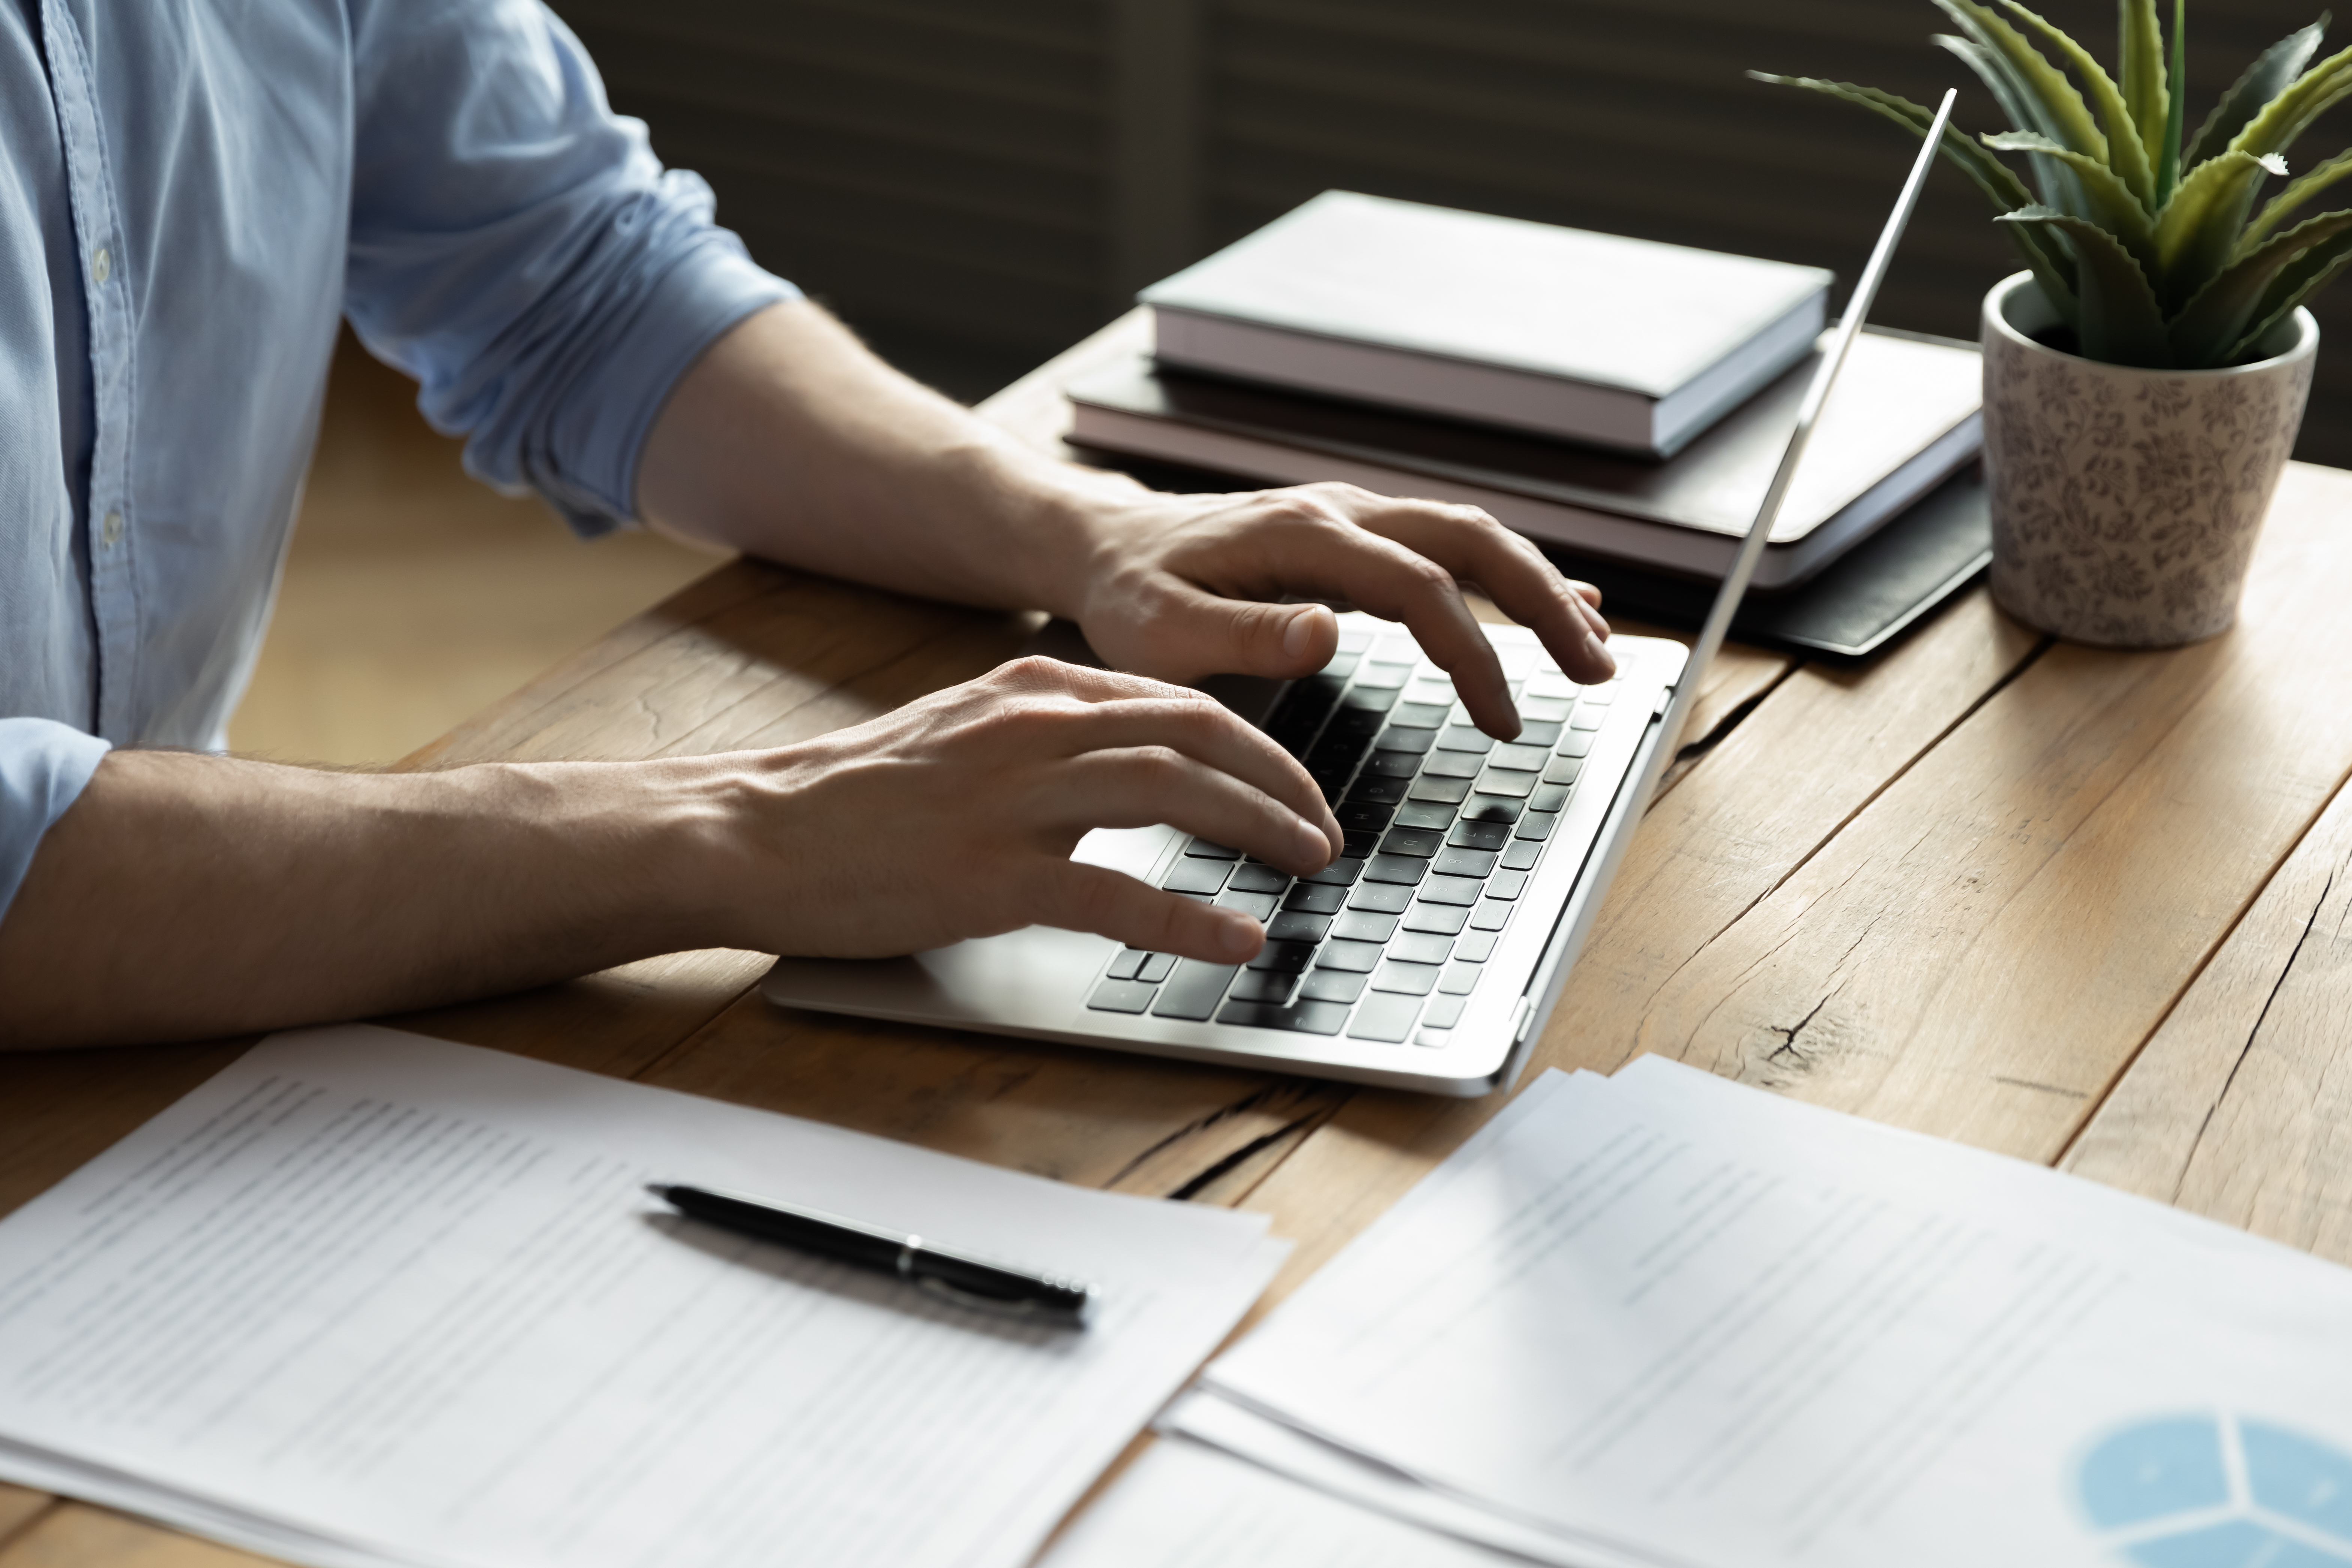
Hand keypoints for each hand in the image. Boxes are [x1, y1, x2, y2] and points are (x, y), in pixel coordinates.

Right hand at [703, 656, 1342, 962]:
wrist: (753, 829)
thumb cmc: (854, 798)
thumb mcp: (964, 735)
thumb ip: (1048, 738)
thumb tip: (1130, 761)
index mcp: (1032, 693)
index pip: (1178, 701)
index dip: (1256, 743)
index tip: (1295, 784)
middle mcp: (1034, 730)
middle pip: (1198, 734)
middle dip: (1281, 780)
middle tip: (1324, 829)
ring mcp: (1013, 801)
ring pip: (1174, 793)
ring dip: (1258, 827)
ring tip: (1308, 865)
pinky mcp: (989, 875)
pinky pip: (1114, 894)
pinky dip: (1188, 917)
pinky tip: (1237, 940)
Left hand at [1066, 482, 1614, 738]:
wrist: (1103, 545)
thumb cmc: (1128, 597)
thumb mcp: (1161, 632)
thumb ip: (1243, 635)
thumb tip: (1327, 632)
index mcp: (1301, 535)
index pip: (1419, 588)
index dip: (1473, 653)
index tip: (1504, 720)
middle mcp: (1339, 510)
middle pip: (1472, 540)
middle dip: (1544, 602)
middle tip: (1599, 670)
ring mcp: (1352, 516)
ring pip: (1471, 536)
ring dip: (1539, 586)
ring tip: (1594, 648)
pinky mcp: (1354, 534)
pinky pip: (1448, 546)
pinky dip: (1507, 575)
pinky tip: (1559, 602)